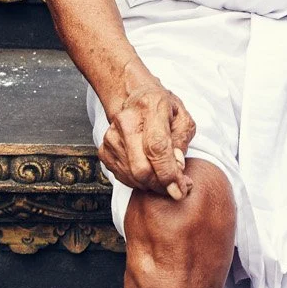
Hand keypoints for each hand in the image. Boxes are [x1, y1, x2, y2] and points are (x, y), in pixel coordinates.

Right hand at [97, 77, 197, 199]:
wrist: (136, 97)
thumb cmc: (163, 108)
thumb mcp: (183, 118)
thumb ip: (182, 143)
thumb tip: (177, 168)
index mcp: (150, 108)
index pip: (157, 147)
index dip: (168, 173)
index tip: (180, 190)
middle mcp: (126, 121)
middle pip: (141, 168)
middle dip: (161, 185)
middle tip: (176, 186)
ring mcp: (111, 136)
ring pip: (132, 176)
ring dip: (152, 184)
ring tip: (164, 176)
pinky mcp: (104, 149)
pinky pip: (122, 177)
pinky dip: (138, 181)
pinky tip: (148, 170)